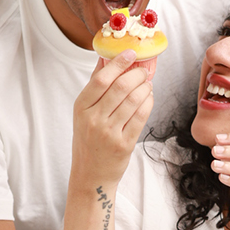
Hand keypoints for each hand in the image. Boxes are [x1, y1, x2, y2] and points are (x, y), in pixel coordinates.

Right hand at [70, 51, 153, 189]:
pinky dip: (148, 103)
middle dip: (137, 74)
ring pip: (134, 100)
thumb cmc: (88, 141)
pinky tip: (148, 98)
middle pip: (120, 87)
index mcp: (81, 108)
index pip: (101, 79)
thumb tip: (105, 58)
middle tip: (144, 71)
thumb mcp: (83, 113)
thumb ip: (94, 86)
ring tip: (147, 84)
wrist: (91, 175)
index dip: (118, 63)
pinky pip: (141, 117)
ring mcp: (109, 133)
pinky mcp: (124, 144)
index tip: (131, 53)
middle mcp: (93, 119)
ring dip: (145, 88)